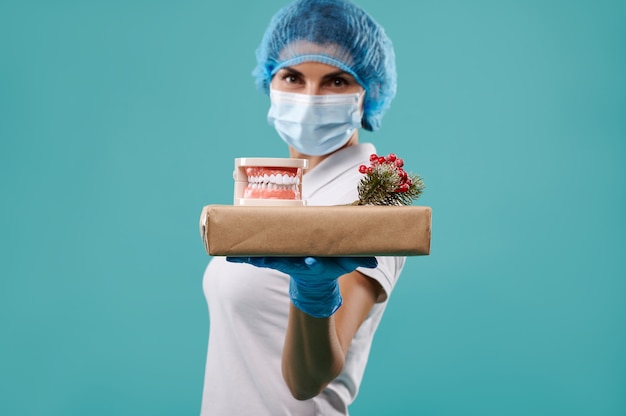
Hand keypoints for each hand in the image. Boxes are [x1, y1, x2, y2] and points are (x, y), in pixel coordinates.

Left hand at [226, 256, 377, 317]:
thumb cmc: (329, 264)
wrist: (313, 284)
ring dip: (252, 257)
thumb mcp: (343, 263)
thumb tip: (375, 262)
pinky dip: (244, 257)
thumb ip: (358, 260)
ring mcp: (283, 263)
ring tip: (238, 255)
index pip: (310, 264)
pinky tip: (228, 254)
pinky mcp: (273, 259)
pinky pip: (256, 258)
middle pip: (282, 262)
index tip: (309, 261)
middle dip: (272, 259)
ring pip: (266, 259)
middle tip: (262, 258)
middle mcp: (296, 264)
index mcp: (313, 265)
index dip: (309, 263)